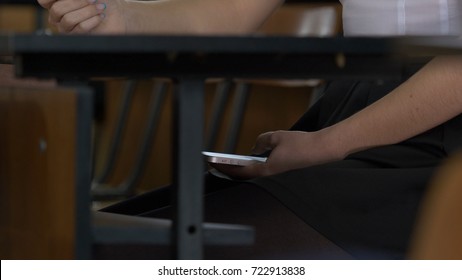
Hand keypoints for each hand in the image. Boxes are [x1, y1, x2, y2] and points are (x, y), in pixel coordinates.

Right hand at [37, 0, 126, 33]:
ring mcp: (66, 29)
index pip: (44, 1)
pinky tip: (101, 16)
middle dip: (77, 2)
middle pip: (57, 9)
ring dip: (87, 11)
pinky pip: (80, 28)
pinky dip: (93, 20)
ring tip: (101, 7)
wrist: (115, 13)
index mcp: (56, 3)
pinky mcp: (78, 37)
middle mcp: (58, 17)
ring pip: (68, 20)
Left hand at [212, 130, 342, 179]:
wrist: (321, 150)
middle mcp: (270, 173)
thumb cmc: (301, 144)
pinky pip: (263, 168)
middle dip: (231, 170)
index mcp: (266, 168)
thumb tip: (255, 147)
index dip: (226, 169)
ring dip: (242, 168)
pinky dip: (253, 165)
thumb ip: (262, 140)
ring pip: (254, 172)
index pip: (241, 171)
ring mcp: (277, 172)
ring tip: (230, 162)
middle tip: (218, 165)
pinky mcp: (282, 169)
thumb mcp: (276, 136)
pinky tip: (250, 159)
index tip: (214, 166)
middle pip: (246, 175)